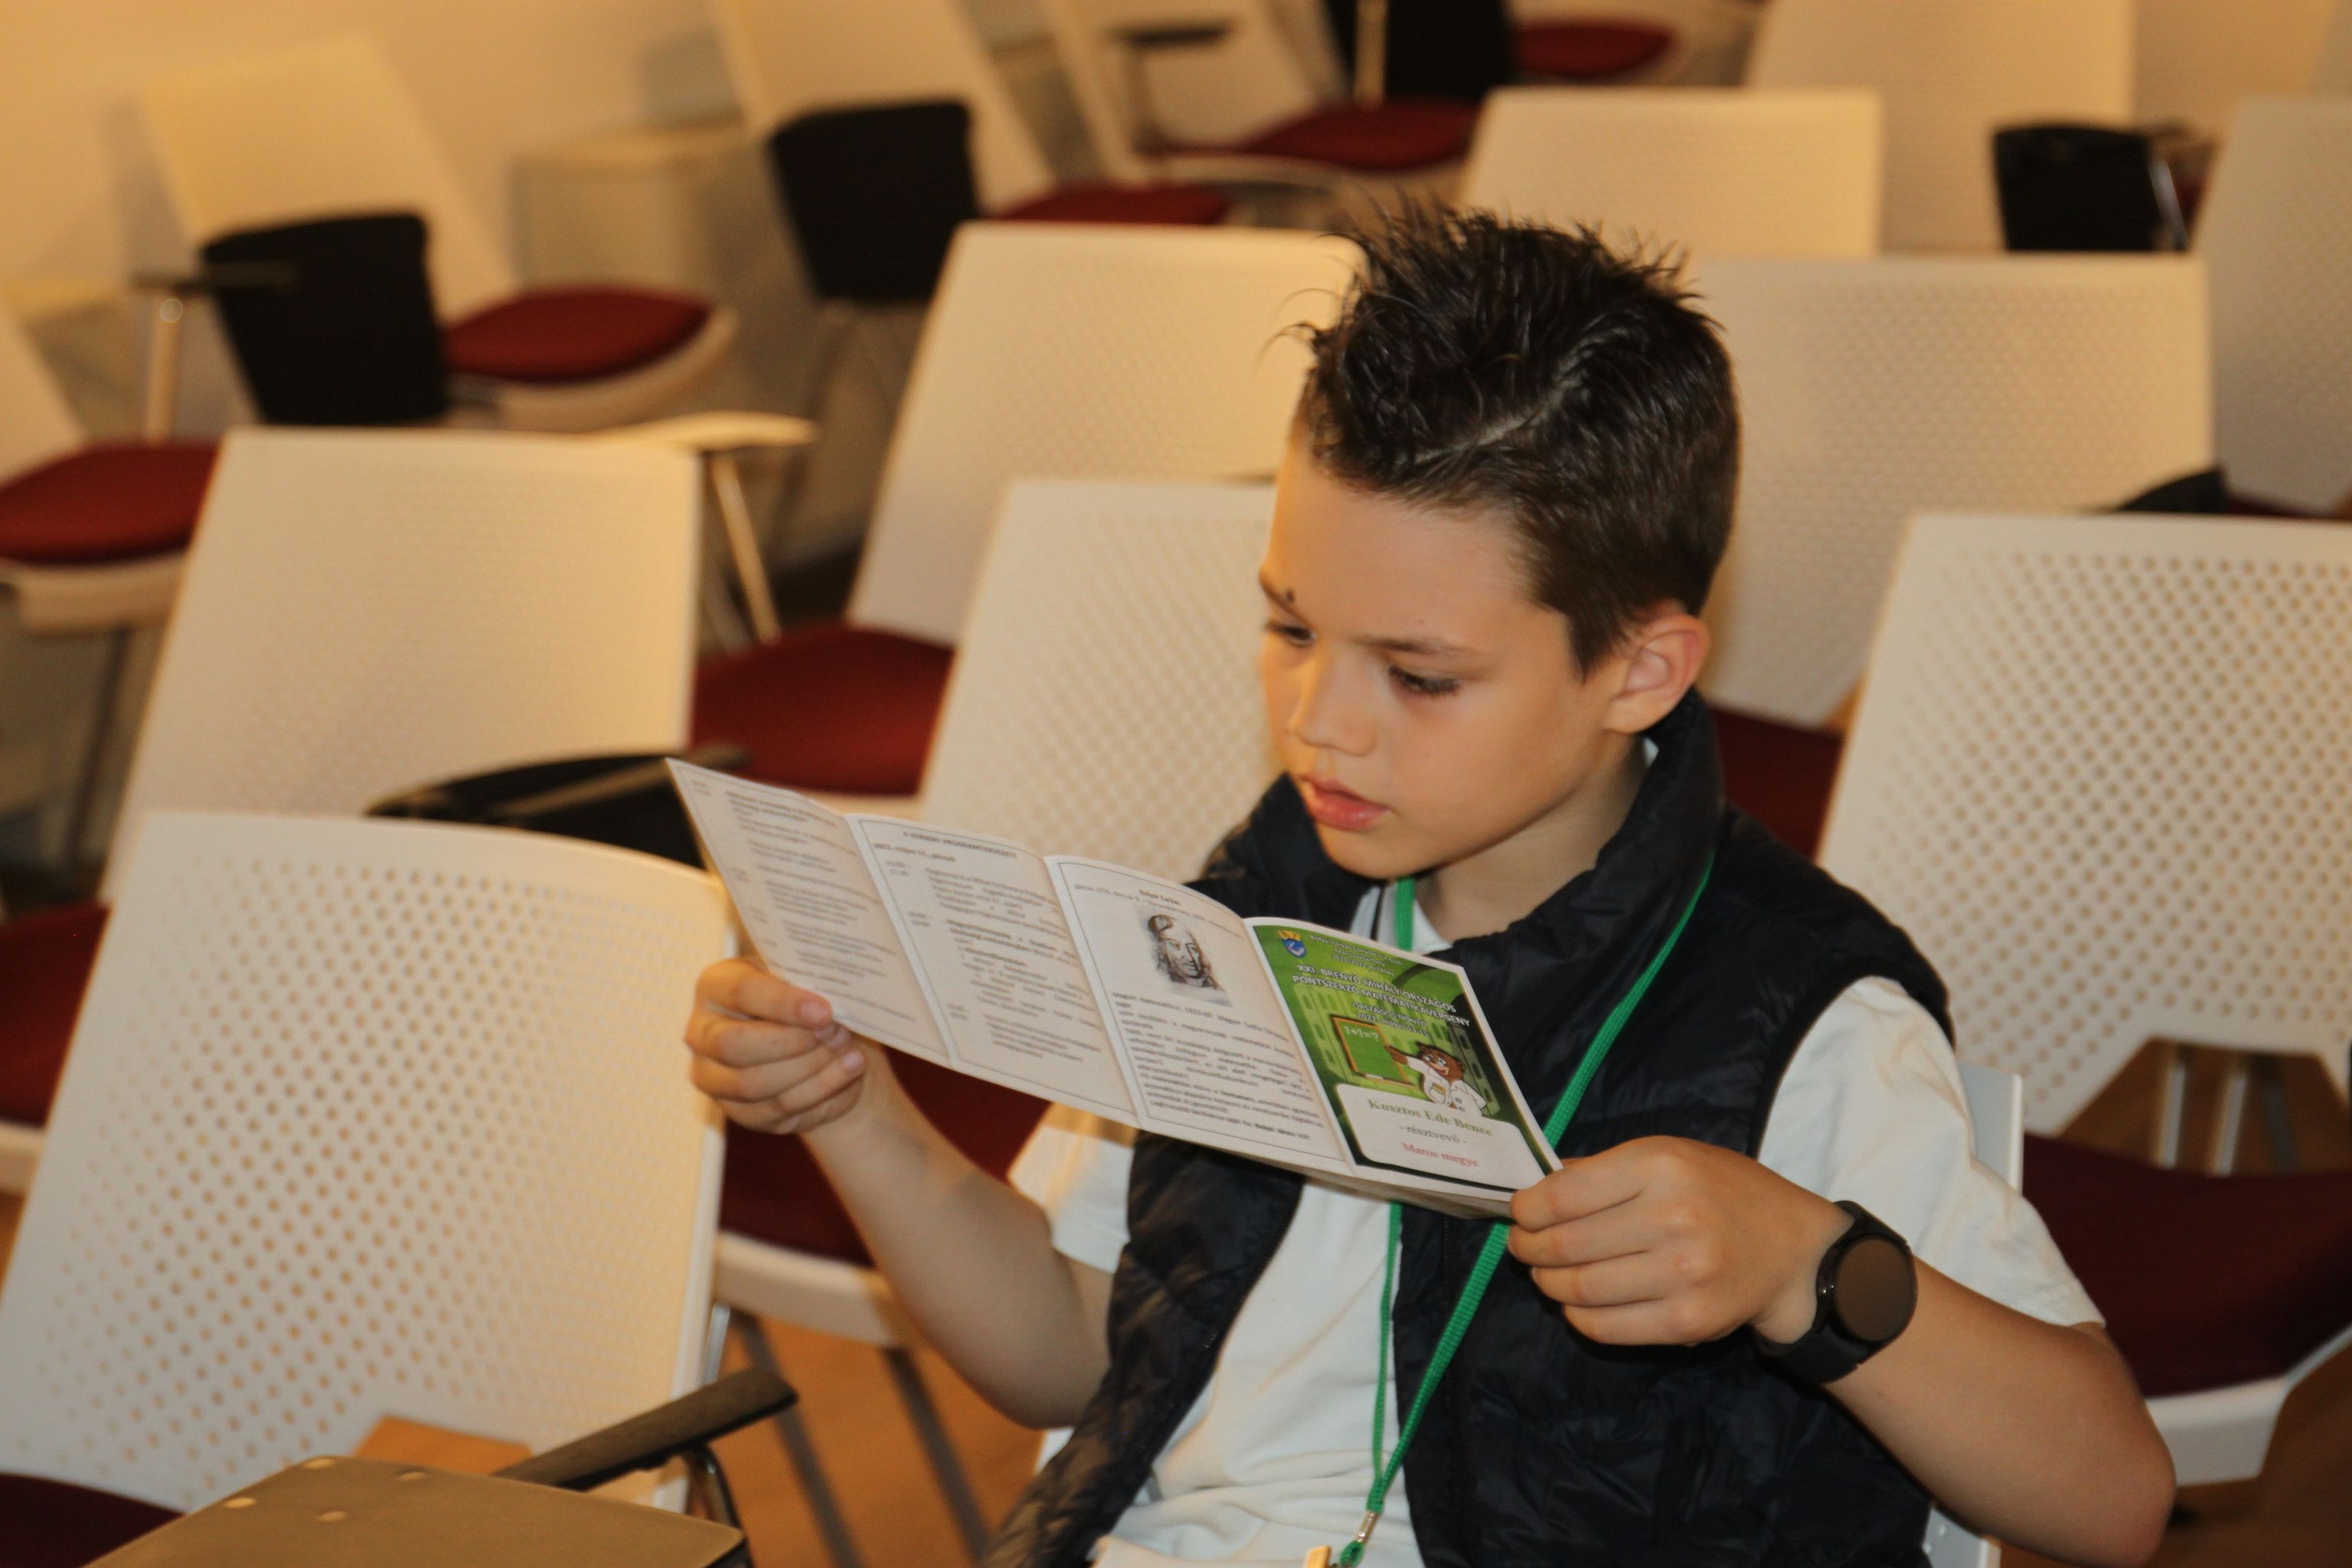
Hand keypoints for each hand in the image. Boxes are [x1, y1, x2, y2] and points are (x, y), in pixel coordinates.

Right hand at [683, 958, 878, 1134]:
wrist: (811, 1039)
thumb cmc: (802, 997)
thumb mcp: (803, 977)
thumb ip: (809, 979)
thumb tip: (836, 988)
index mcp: (715, 985)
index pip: (740, 992)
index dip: (783, 1003)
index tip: (824, 1011)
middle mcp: (702, 1032)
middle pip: (734, 1045)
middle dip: (794, 1041)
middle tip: (837, 1032)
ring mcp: (713, 1077)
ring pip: (755, 1083)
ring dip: (811, 1068)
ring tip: (849, 1050)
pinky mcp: (739, 1111)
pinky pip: (777, 1108)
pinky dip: (821, 1090)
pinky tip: (848, 1069)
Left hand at [1506, 1136, 1850, 1345]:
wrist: (1793, 1250)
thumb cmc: (1723, 1192)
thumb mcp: (1669, 1155)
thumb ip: (1603, 1170)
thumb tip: (1535, 1189)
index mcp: (1661, 1166)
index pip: (1564, 1195)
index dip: (1527, 1209)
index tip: (1519, 1213)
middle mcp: (1672, 1218)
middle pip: (1565, 1244)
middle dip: (1528, 1248)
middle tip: (1522, 1246)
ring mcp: (1682, 1274)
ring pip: (1579, 1288)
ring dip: (1548, 1283)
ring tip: (1546, 1273)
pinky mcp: (1687, 1321)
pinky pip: (1606, 1327)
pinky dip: (1577, 1316)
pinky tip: (1575, 1302)